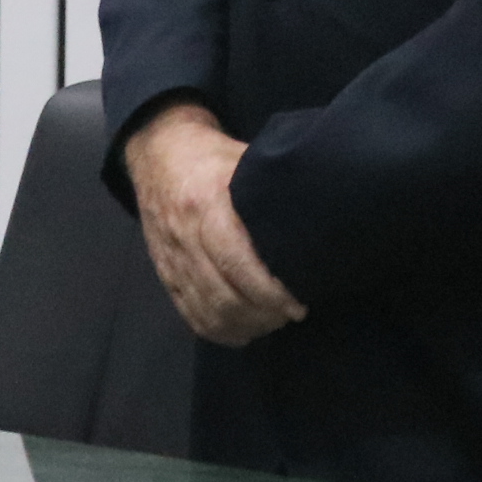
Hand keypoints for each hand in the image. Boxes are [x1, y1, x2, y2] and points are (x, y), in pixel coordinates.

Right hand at [127, 103, 307, 346]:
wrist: (158, 151)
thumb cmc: (214, 157)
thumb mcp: (246, 160)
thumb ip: (274, 189)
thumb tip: (323, 214)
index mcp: (205, 202)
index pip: (235, 260)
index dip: (269, 291)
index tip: (298, 302)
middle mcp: (184, 234)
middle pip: (222, 294)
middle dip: (263, 314)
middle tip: (291, 314)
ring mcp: (170, 257)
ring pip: (206, 310)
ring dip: (244, 325)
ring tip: (273, 321)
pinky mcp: (164, 270)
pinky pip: (188, 312)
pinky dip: (218, 330)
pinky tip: (244, 330)